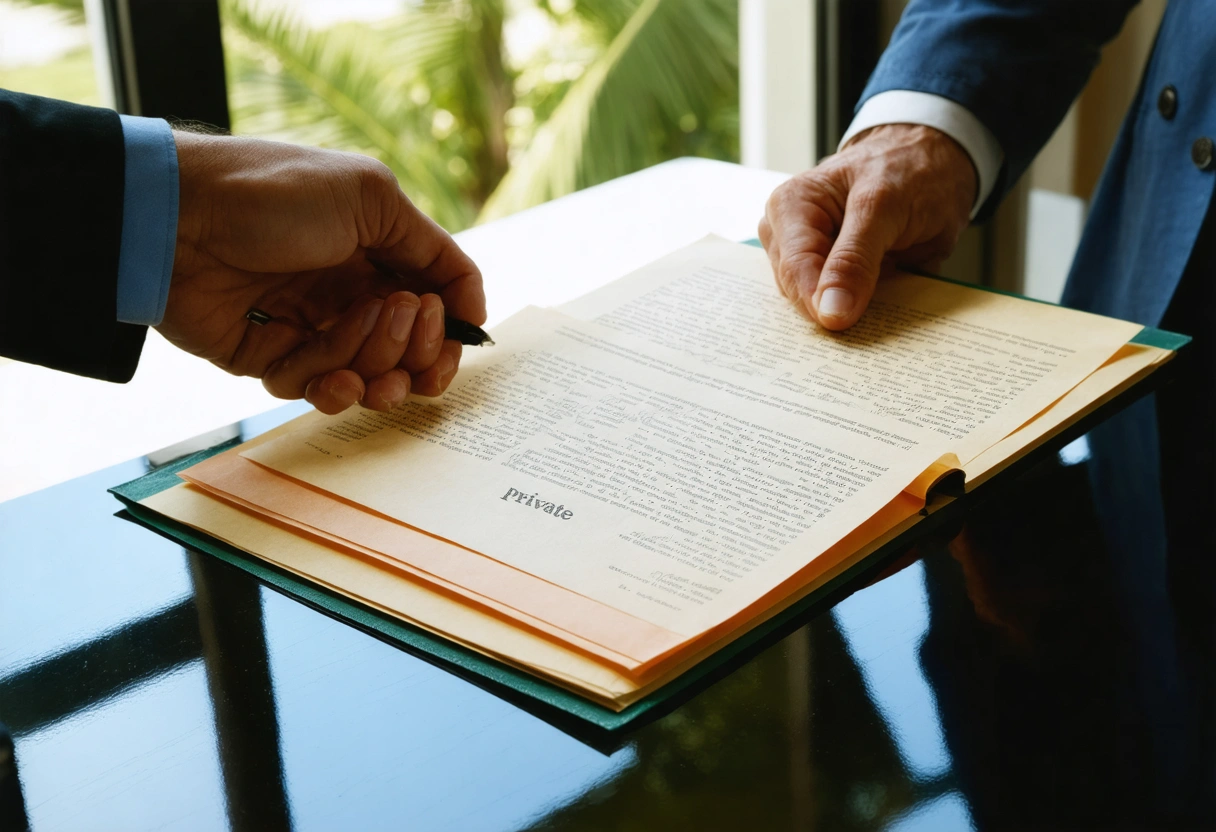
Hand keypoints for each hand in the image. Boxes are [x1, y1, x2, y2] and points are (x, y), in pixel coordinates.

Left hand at [157, 131, 485, 413]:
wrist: (178, 219)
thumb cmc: (275, 195)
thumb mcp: (371, 197)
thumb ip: (434, 251)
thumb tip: (472, 307)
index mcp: (379, 254)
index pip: (435, 308)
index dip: (447, 333)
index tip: (448, 337)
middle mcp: (351, 294)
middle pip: (409, 352)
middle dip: (413, 350)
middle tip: (396, 320)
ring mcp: (312, 328)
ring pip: (369, 378)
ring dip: (372, 365)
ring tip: (353, 331)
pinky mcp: (272, 359)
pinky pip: (315, 391)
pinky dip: (326, 385)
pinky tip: (322, 373)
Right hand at [758, 124, 975, 329]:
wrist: (931, 159)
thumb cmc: (907, 168)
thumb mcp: (885, 207)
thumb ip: (855, 259)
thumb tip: (830, 311)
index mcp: (790, 207)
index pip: (794, 268)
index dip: (818, 301)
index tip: (845, 324)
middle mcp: (787, 234)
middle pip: (798, 291)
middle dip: (833, 306)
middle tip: (874, 309)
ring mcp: (805, 256)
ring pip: (815, 304)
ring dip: (850, 307)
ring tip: (884, 287)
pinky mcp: (827, 275)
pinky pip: (834, 304)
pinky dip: (859, 306)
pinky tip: (881, 294)